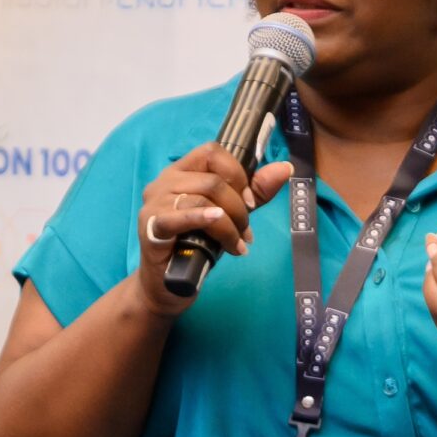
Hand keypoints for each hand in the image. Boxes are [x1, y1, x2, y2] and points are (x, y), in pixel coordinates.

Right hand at [135, 143, 292, 315]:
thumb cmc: (195, 245)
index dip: (237, 174)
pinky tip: (217, 225)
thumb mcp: (229, 215)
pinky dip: (204, 220)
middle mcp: (164, 181)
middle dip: (238, 208)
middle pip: (212, 179)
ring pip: (202, 198)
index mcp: (182, 172)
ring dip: (229, 225)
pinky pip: (180, 216)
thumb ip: (254, 192)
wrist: (168, 284)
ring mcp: (155, 203)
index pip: (212, 152)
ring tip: (236, 245)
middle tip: (245, 233)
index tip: (249, 202)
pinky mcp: (151, 227)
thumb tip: (285, 168)